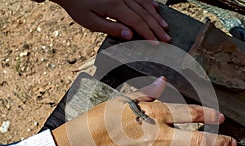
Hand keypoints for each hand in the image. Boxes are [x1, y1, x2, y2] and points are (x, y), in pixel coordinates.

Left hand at [51, 0, 170, 41]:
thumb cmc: (78, 6)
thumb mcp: (90, 22)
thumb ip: (111, 28)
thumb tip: (130, 35)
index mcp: (115, 6)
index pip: (137, 22)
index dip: (148, 34)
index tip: (156, 43)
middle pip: (144, 14)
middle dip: (156, 28)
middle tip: (166, 38)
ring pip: (144, 5)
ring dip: (156, 16)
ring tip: (164, 26)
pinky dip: (149, 2)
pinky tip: (155, 8)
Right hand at [52, 77, 236, 145]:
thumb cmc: (101, 120)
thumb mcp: (123, 100)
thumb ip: (147, 92)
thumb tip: (163, 82)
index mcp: (156, 116)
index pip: (191, 114)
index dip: (209, 115)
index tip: (220, 117)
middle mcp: (161, 138)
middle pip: (200, 141)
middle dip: (220, 142)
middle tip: (232, 143)